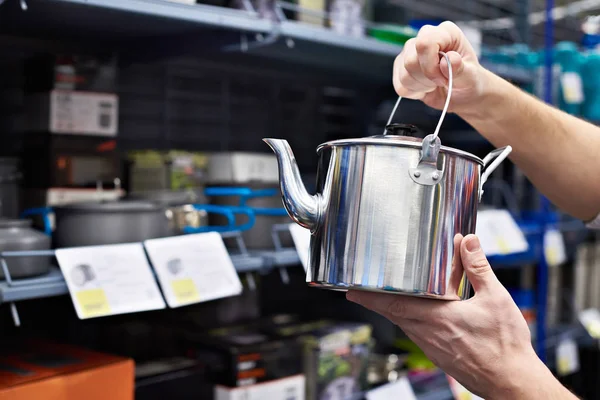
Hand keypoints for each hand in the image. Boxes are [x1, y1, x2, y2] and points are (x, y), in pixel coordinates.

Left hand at [347, 234, 573, 398]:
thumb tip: (468, 242)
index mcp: (436, 318)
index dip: (369, 296)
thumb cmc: (505, 346)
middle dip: (375, 299)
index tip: (350, 290)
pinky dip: (410, 320)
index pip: (393, 303)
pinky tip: (419, 313)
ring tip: (385, 294)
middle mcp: (427, 334)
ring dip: (393, 308)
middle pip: (392, 313)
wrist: (513, 383)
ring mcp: (432, 347)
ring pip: (404, 323)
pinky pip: (417, 333)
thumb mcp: (495, 299)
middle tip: (360, 288)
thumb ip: (478, 268)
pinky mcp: (439, 355)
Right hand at [393, 21, 487, 113]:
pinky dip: (414, 92)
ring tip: (435, 84)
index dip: (430, 65)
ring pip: (404, 74)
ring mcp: (410, 52)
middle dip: (427, 78)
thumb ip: (461, 68)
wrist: (463, 94)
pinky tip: (426, 88)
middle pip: (410, 61)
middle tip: (442, 82)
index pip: (424, 43)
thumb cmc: (469, 81)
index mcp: (446, 32)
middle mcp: (425, 38)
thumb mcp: (471, 77)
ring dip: (421, 86)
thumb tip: (449, 59)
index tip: (443, 78)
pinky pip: (400, 85)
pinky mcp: (401, 68)